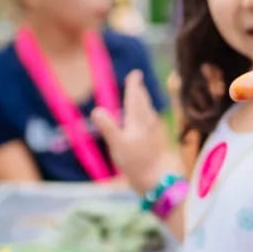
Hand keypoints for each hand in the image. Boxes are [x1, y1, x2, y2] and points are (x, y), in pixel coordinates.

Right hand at [92, 70, 171, 193]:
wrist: (156, 178)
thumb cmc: (135, 162)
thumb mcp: (117, 145)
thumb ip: (108, 127)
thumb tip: (96, 110)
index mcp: (137, 121)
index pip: (134, 98)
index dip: (134, 85)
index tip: (136, 73)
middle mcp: (147, 123)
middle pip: (143, 103)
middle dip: (139, 91)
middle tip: (137, 80)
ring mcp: (152, 133)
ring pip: (148, 111)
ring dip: (144, 101)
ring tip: (141, 95)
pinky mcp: (155, 142)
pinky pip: (151, 122)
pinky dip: (147, 115)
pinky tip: (147, 121)